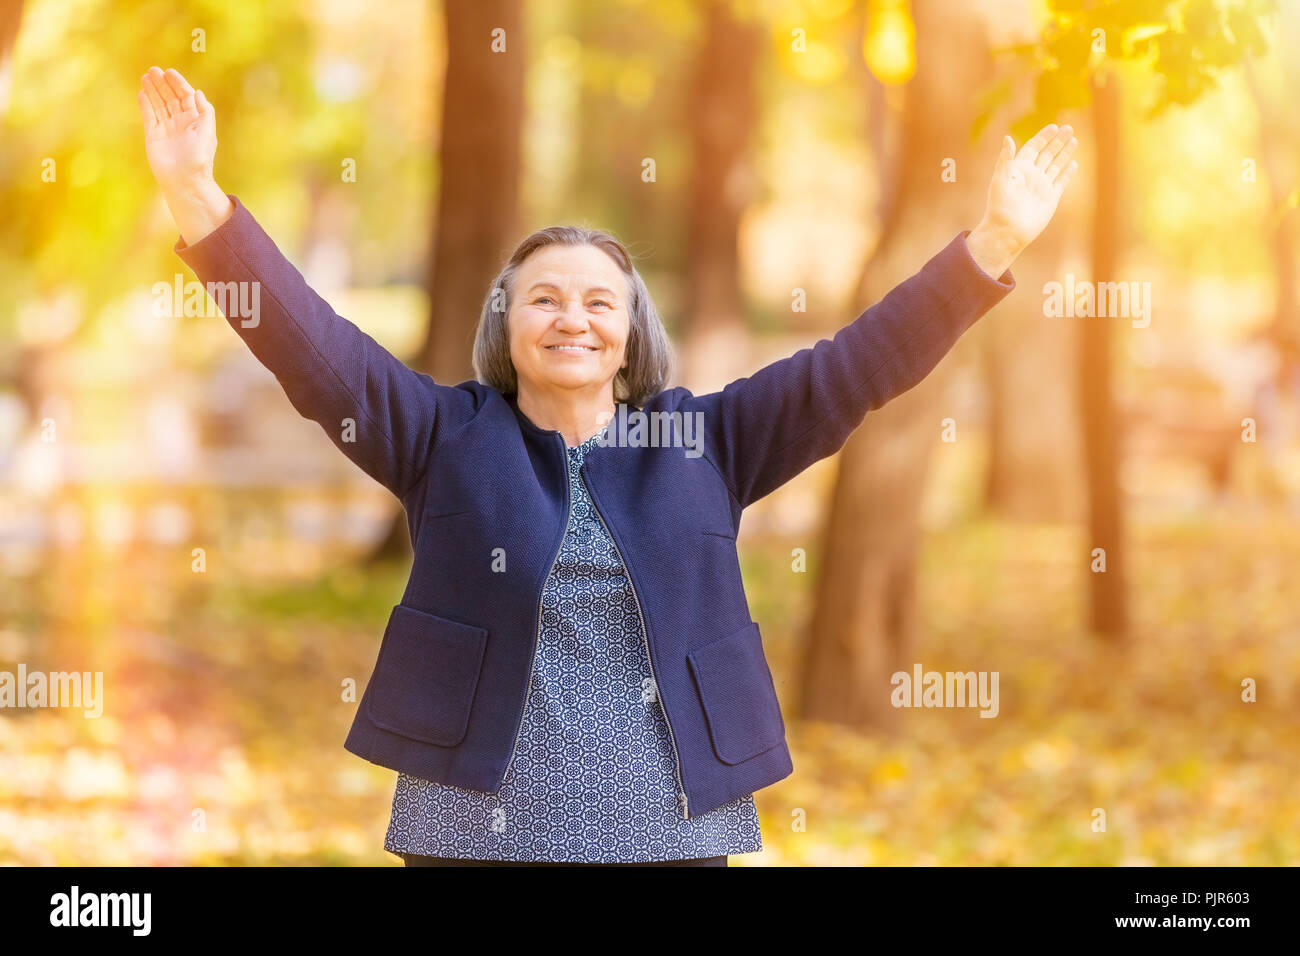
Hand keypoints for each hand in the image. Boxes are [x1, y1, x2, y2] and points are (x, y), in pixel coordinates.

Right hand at [138, 66, 216, 189]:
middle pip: (170, 98)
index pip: (185, 97)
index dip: (178, 84)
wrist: (184, 180)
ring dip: (153, 91)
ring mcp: (166, 129)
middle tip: (153, 70)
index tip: (169, 72)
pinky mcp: (153, 136)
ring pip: (158, 105)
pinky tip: (142, 93)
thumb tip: (197, 92)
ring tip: (145, 77)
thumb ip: (204, 111)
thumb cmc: (199, 158)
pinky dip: (146, 105)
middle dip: (163, 84)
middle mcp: (180, 123)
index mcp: (195, 121)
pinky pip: (148, 116)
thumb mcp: (207, 132)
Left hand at [970, 124, 1078, 274]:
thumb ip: (1005, 159)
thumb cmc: (1000, 207)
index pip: (1033, 148)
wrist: (1007, 231)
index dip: (1043, 137)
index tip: (1054, 127)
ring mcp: (1042, 186)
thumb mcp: (1000, 180)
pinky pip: (1061, 182)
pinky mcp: (1050, 198)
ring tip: (1074, 140)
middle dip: (1057, 141)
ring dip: (1064, 153)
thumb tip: (1008, 138)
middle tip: (1069, 128)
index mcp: (1019, 169)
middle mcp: (1031, 176)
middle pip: (1047, 153)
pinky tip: (1073, 163)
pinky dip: (1067, 173)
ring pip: (1056, 165)